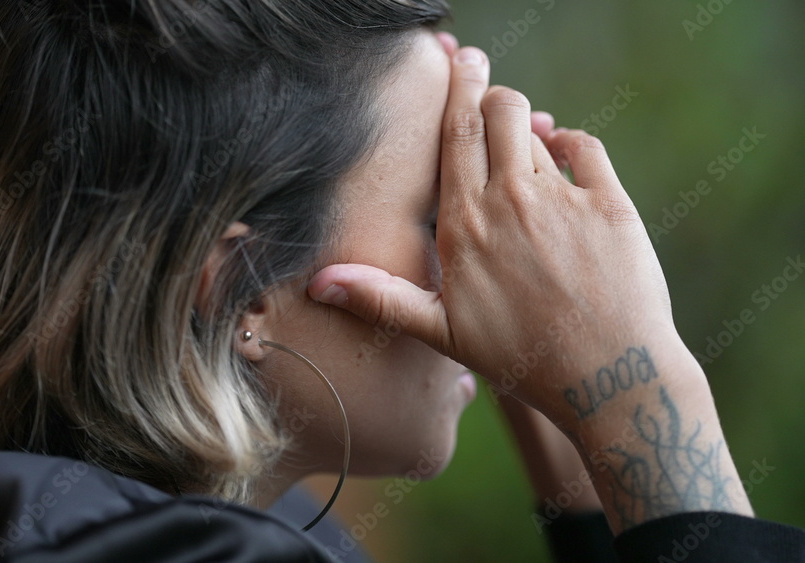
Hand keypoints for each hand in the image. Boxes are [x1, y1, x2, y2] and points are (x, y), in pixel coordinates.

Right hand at [306, 41, 675, 424]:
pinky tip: (565, 150)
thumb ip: (380, 297)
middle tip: (488, 86)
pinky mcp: (610, 206)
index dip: (458, 89)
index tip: (460, 61)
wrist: (607, 378)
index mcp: (465, 225)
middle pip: (498, 111)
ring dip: (529, 126)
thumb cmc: (520, 358)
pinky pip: (586, 148)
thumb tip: (318, 284)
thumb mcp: (442, 331)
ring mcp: (562, 200)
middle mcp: (510, 201)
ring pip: (538, 131)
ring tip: (525, 140)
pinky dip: (572, 141)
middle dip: (491, 90)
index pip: (455, 133)